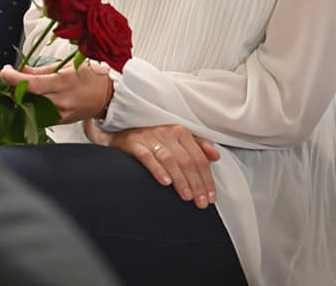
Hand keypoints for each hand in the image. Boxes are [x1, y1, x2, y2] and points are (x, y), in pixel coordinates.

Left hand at [0, 60, 111, 123]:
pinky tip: (34, 98)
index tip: (5, 71)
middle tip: (12, 77)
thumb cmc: (92, 77)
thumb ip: (42, 70)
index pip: (31, 84)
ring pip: (30, 107)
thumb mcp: (68, 66)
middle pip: (26, 98)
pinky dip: (32, 106)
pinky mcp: (60, 122)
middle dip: (14, 87)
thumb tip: (22, 70)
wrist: (109, 96)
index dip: (13, 78)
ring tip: (23, 87)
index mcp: (63, 83)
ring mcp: (60, 114)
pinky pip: (39, 115)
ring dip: (22, 97)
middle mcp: (60, 101)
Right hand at [84, 121, 219, 208]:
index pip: (198, 157)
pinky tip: (165, 183)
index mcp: (180, 131)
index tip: (211, 197)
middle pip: (187, 160)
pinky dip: (157, 169)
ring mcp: (150, 137)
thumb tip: (216, 156)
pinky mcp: (134, 143)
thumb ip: (197, 146)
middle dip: (197, 183)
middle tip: (201, 203)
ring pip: (170, 159)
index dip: (207, 178)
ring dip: (180, 179)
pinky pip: (147, 156)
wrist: (119, 133)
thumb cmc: (152, 139)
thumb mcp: (176, 139)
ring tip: (187, 197)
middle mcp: (167, 132)